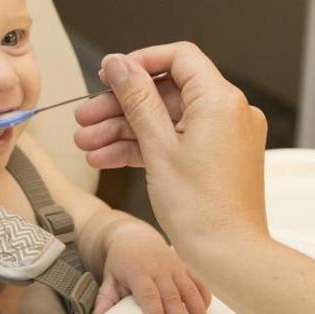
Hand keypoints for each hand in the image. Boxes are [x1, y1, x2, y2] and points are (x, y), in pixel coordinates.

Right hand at [74, 42, 268, 261]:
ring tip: (87, 145)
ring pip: (164, 120)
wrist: (229, 256)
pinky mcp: (215, 158)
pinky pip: (174, 141)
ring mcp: (223, 137)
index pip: (179, 58)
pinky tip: (107, 158)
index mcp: (220, 101)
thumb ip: (137, 99)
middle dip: (120, 105)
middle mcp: (228, 113)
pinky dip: (143, 147)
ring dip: (123, 130)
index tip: (108, 75)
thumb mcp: (158, 147)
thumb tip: (119, 65)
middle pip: (165, 92)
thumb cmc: (202, 210)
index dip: (139, 62)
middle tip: (86, 118)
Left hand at [93, 220, 211, 313]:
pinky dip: (204, 296)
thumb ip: (105, 297)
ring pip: (189, 290)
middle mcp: (159, 268)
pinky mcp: (184, 266)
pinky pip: (198, 281)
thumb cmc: (120, 261)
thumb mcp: (109, 276)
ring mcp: (174, 266)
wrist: (133, 236)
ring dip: (198, 311)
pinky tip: (206, 312)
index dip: (154, 313)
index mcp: (138, 271)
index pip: (148, 294)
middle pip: (171, 295)